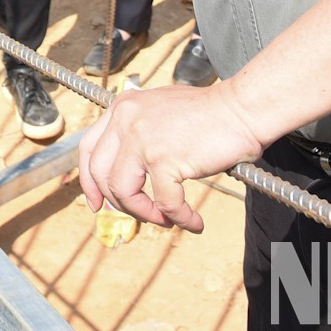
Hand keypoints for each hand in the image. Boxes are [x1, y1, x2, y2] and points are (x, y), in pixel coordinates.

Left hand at [76, 82, 264, 231]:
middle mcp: (126, 119)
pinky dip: (179, 218)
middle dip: (117, 203)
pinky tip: (194, 222)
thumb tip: (126, 176)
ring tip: (167, 219)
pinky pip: (164, 202)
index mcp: (122, 108)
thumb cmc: (209, 115)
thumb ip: (138, 134)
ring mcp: (143, 138)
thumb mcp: (160, 113)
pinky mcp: (165, 158)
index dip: (89, 181)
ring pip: (123, 191)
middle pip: (99, 173)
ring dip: (145, 213)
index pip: (88, 149)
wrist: (242, 109)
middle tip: (140, 217)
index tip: (97, 203)